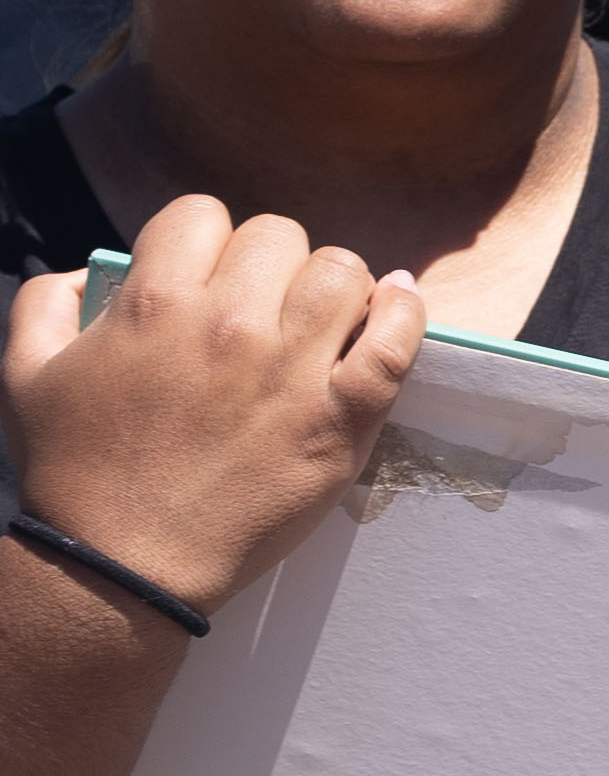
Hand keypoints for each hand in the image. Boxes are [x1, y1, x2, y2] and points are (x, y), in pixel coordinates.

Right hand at [2, 198, 429, 614]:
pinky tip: (395, 303)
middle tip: (259, 304)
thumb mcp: (24, 374)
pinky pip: (396, 342)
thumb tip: (80, 270)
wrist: (125, 561)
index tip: (205, 273)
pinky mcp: (342, 417)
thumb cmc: (72, 470)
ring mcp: (291, 369)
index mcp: (153, 304)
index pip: (200, 214)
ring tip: (319, 316)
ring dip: (332, 285)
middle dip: (267, 261)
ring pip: (342, 273)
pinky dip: (404, 313)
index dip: (202, 238)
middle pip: (278, 236)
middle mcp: (228, 324)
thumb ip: (42, 305)